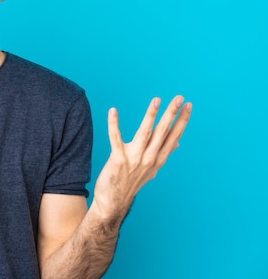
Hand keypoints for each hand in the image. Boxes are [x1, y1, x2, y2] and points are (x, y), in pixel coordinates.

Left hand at [91, 95, 191, 224]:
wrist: (113, 204)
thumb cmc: (130, 183)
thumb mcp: (151, 170)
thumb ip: (162, 154)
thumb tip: (177, 143)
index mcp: (158, 160)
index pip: (173, 137)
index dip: (181, 121)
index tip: (188, 106)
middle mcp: (149, 159)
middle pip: (163, 133)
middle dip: (172, 114)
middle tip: (180, 98)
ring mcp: (134, 159)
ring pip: (145, 133)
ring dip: (151, 115)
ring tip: (157, 100)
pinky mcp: (118, 160)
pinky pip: (115, 139)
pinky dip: (114, 124)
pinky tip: (113, 111)